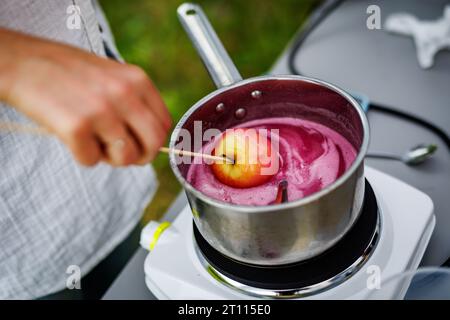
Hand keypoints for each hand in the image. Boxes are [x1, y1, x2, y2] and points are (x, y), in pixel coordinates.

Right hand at [0, 28, 171, 165]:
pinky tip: (71, 136)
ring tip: (93, 140)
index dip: (153, 141)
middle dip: (139, 157)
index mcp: (137, 80)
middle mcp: (125, 94)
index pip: (164, 124)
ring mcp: (102, 110)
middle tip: (120, 153)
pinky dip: (82, 155)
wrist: (22, 62)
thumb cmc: (67, 71)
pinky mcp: (77, 127)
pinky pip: (92, 161)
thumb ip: (134, 102)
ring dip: (109, 158)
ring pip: (125, 157)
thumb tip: (152, 138)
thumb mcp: (112, 75)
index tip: (139, 144)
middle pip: (153, 144)